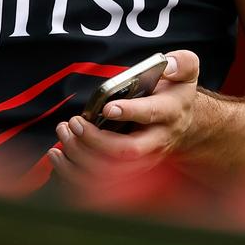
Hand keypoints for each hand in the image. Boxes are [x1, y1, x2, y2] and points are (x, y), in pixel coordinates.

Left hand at [47, 50, 199, 190]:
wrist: (185, 126)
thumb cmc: (176, 93)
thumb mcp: (187, 71)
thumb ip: (182, 62)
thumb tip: (168, 63)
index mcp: (168, 113)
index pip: (150, 115)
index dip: (129, 112)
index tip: (107, 108)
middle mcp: (155, 142)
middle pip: (126, 151)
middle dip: (96, 139)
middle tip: (76, 122)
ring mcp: (141, 160)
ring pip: (110, 171)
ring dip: (81, 154)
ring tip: (65, 131)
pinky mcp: (126, 171)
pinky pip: (98, 182)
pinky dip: (73, 172)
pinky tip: (57, 154)